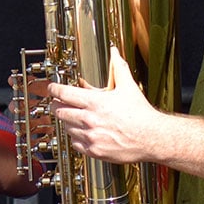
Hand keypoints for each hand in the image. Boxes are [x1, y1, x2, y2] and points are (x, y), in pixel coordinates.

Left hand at [45, 47, 162, 163]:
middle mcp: (90, 120)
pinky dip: (76, 137)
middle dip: (58, 105)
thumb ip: (118, 68)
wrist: (152, 138)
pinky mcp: (94, 150)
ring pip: (66, 127)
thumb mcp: (129, 87)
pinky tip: (83, 131)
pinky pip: (75, 143)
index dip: (54, 90)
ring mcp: (91, 136)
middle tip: (59, 103)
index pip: (64, 94)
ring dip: (67, 121)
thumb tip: (115, 52)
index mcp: (96, 102)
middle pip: (60, 111)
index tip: (52, 88)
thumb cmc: (141, 114)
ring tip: (75, 117)